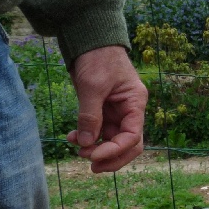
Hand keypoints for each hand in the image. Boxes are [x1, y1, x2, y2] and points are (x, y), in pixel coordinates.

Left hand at [66, 46, 148, 172]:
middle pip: (128, 144)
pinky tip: (72, 138)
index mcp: (135, 103)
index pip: (133, 136)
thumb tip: (86, 144)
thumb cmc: (98, 58)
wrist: (91, 42)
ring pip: (112, 141)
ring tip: (76, 151)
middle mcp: (130, 110)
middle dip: (111, 157)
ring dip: (96, 149)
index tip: (93, 156)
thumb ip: (90, 115)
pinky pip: (99, 132)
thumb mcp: (93, 86)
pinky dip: (87, 139)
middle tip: (91, 166)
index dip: (115, 150)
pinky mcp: (103, 111)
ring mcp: (117, 112)